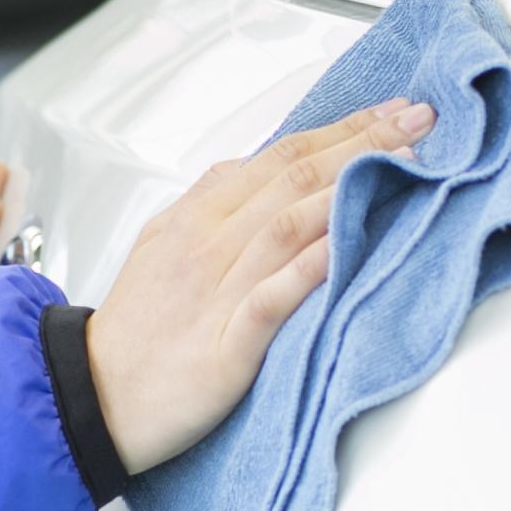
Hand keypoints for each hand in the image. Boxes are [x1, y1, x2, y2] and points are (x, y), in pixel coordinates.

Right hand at [86, 101, 432, 473]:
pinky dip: (313, 266)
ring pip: (289, 222)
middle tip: (420, 119)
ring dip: (352, 185)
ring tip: (407, 162)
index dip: (341, 130)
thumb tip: (254, 167)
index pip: (280, 156)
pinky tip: (350, 244)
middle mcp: (209, 243)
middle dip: (363, 143)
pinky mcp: (226, 343)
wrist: (90, 397)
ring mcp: (217, 290)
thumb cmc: (134, 333)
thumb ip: (209, 205)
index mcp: (197, 216)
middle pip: (295, 176)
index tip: (392, 113)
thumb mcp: (162, 246)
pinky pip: (274, 296)